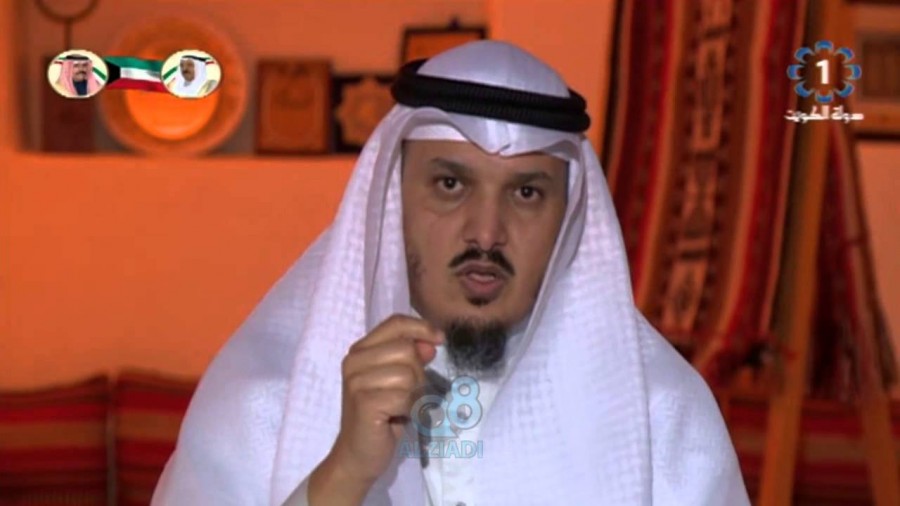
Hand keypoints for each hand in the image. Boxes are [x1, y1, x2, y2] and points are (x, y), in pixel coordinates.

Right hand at [308, 314, 442, 504]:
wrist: (359, 454)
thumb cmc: (382, 416)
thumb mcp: (400, 382)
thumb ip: (412, 358)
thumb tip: (431, 342)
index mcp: (360, 350)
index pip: (395, 323)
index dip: (421, 327)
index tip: (439, 340)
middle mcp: (354, 361)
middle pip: (406, 349)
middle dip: (418, 374)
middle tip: (405, 396)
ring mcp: (356, 381)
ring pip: (408, 374)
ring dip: (413, 394)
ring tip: (400, 408)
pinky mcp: (363, 402)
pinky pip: (404, 396)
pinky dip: (408, 409)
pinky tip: (395, 418)